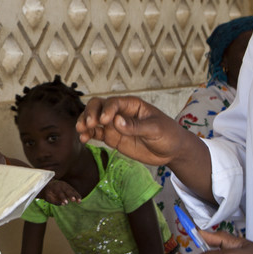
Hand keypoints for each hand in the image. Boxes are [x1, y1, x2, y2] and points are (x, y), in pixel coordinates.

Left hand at [40, 179, 80, 204]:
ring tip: (79, 201)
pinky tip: (80, 199)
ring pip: (72, 190)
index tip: (66, 203)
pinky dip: (77, 195)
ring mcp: (66, 185)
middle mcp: (61, 184)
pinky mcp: (69, 187)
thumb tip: (63, 204)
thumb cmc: (48, 193)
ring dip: (76, 195)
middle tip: (74, 200)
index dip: (63, 198)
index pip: (59, 192)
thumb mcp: (48, 198)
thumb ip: (55, 201)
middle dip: (71, 195)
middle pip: (67, 190)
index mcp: (54, 187)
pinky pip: (74, 190)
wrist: (48, 185)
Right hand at [75, 96, 189, 166]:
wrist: (171, 151)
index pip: (114, 103)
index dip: (107, 110)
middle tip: (88, 124)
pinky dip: (88, 135)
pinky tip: (84, 139)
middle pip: (99, 106)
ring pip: (94, 119)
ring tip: (81, 131)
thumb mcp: (156, 129)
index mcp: (132, 105)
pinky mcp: (112, 137)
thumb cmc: (168, 134)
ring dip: (85, 123)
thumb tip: (116, 122)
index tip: (105, 121)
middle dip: (91, 112)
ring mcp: (115, 125)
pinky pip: (96, 134)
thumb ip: (136, 126)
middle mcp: (120, 112)